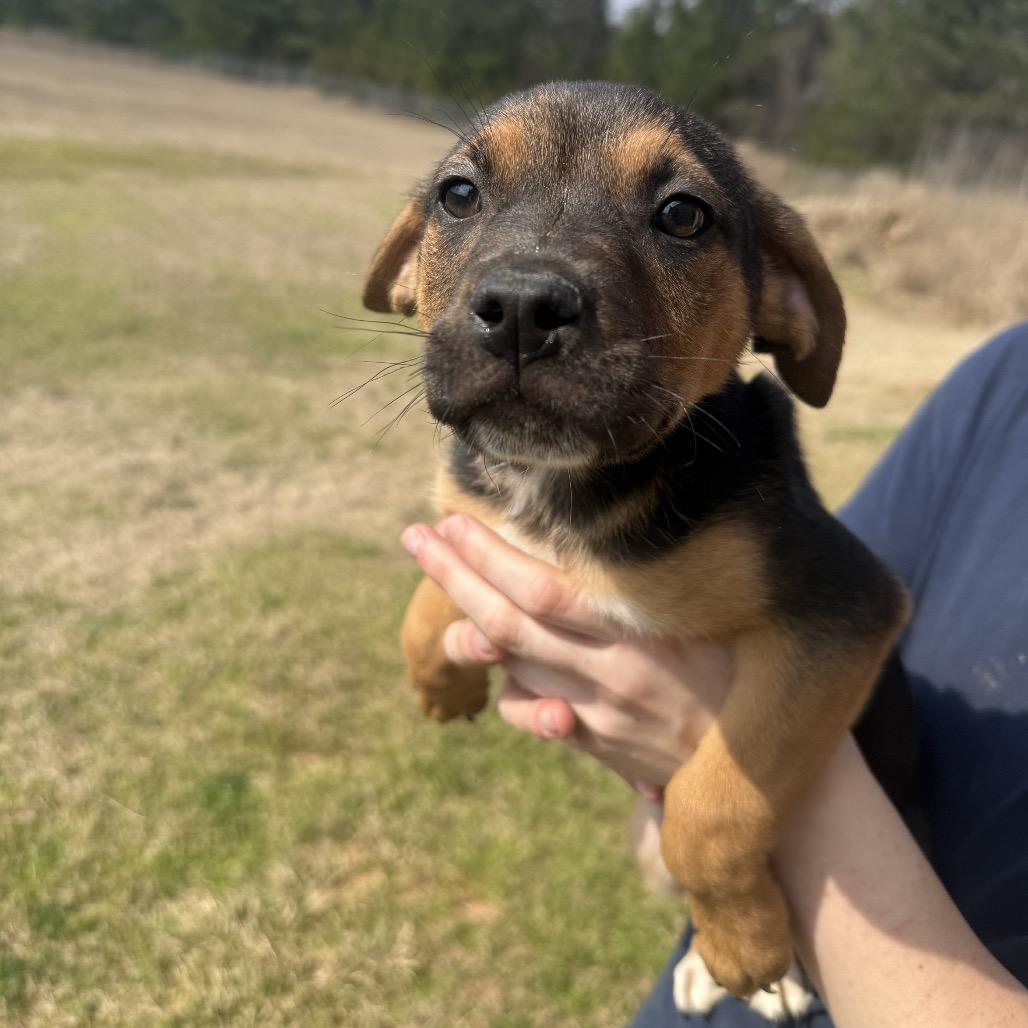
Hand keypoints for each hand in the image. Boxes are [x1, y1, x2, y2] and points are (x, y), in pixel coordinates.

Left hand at [401, 514, 734, 791]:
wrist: (771, 773)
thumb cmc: (746, 670)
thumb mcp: (706, 618)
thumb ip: (643, 588)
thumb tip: (586, 540)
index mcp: (642, 633)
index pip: (543, 590)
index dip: (490, 555)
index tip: (453, 521)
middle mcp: (612, 676)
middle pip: (507, 627)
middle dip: (454, 578)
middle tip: (414, 537)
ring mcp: (599, 718)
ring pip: (510, 675)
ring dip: (467, 635)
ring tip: (444, 590)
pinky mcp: (597, 746)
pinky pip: (534, 716)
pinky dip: (509, 685)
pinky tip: (498, 660)